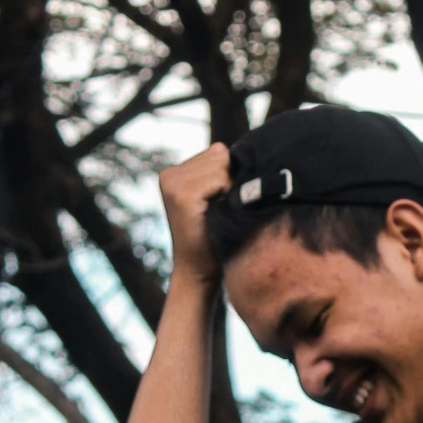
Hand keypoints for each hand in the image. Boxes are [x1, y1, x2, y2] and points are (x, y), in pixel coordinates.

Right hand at [159, 142, 232, 285]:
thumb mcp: (217, 197)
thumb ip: (223, 171)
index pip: (218, 152)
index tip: (218, 204)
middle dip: (229, 181)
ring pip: (222, 165)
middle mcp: (168, 173)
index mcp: (174, 171)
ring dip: (228, 189)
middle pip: (221, 154)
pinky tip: (213, 215)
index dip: (229, 177)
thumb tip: (254, 150)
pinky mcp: (180, 194)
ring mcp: (172, 182)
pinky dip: (225, 196)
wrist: (200, 272)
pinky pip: (220, 179)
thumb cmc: (216, 236)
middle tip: (217, 211)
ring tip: (216, 213)